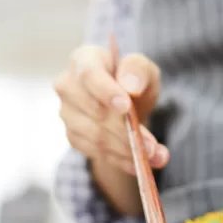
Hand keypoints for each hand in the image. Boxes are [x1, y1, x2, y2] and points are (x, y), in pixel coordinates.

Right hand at [54, 45, 169, 174]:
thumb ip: (138, 70)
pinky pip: (97, 153)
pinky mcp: (73, 136)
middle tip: (152, 145)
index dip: (106, 92)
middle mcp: (68, 86)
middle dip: (125, 131)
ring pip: (96, 137)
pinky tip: (140, 163)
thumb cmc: (133, 80)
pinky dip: (121, 160)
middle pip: (94, 111)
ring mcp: (67, 113)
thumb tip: (130, 86)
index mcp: (84, 59)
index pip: (89, 75)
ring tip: (155, 156)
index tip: (126, 107)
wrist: (126, 105)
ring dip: (127, 150)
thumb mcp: (143, 69)